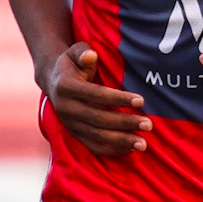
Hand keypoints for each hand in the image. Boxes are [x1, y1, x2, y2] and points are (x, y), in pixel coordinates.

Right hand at [43, 43, 150, 157]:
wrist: (54, 80)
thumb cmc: (72, 63)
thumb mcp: (76, 52)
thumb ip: (83, 52)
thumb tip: (91, 55)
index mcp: (65, 86)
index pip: (96, 94)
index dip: (119, 98)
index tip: (141, 100)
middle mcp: (65, 108)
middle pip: (98, 119)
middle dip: (125, 122)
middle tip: (148, 124)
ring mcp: (69, 124)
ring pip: (97, 136)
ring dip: (121, 141)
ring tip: (143, 143)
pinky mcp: (74, 134)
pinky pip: (94, 146)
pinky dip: (113, 149)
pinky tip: (131, 148)